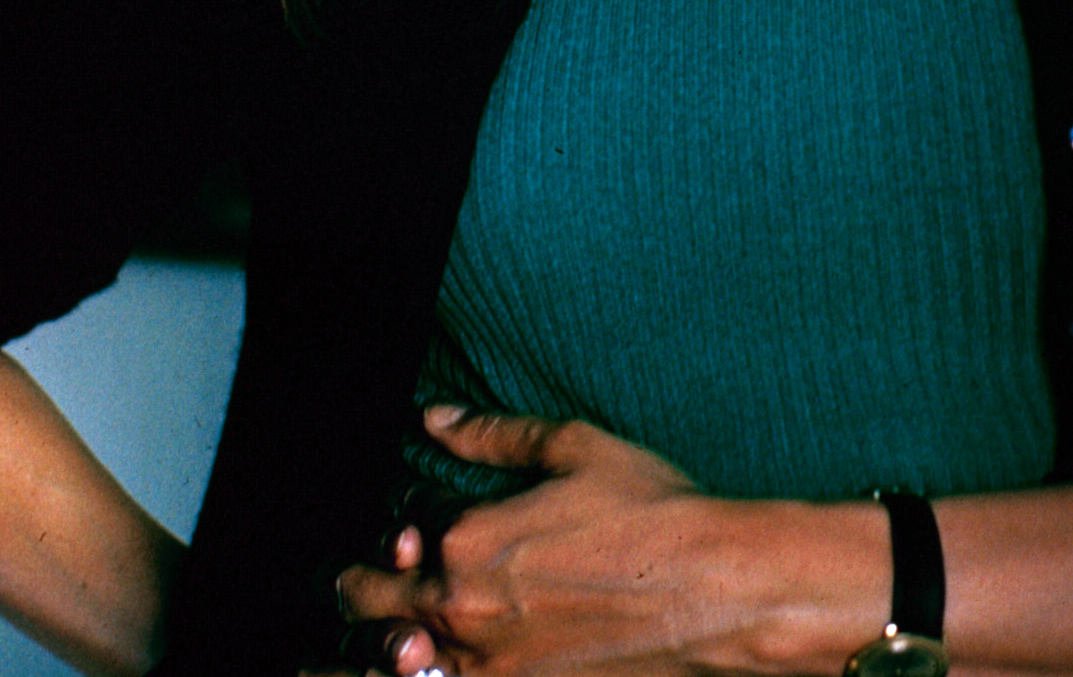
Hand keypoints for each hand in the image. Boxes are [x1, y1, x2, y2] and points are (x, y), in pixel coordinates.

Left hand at [335, 405, 886, 676]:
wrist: (711, 593)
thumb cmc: (649, 514)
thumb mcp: (573, 450)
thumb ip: (494, 437)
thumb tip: (437, 419)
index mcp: (466, 543)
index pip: (397, 533)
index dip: (397, 528)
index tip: (403, 529)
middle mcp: (462, 614)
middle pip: (373, 611)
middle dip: (362, 590)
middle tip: (365, 582)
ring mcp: (489, 671)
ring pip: (395, 668)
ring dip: (381, 652)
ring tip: (373, 646)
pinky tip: (442, 665)